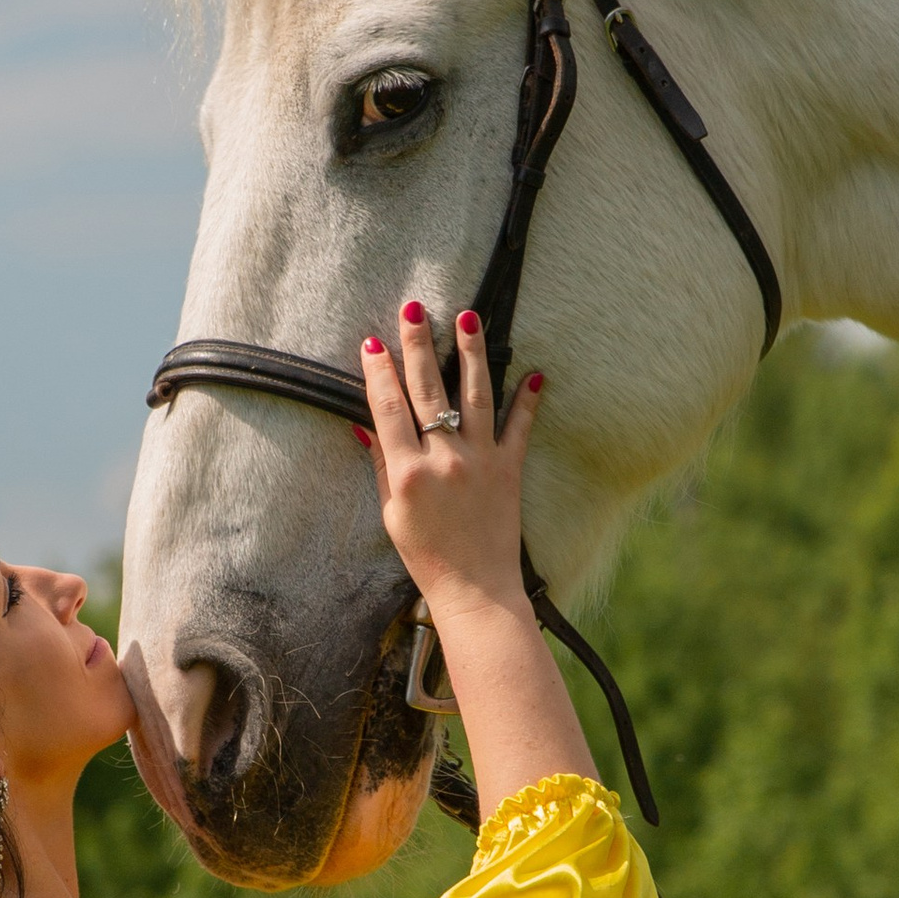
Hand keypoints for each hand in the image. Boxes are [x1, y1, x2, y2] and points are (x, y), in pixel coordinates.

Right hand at [358, 304, 540, 614]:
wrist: (475, 590)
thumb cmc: (426, 557)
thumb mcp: (391, 514)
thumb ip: (382, 465)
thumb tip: (364, 424)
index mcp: (408, 473)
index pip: (389, 408)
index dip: (379, 372)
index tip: (373, 342)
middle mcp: (444, 460)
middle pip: (428, 390)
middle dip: (418, 345)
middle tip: (415, 308)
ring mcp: (480, 462)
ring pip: (474, 396)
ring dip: (471, 354)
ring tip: (469, 318)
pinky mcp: (509, 470)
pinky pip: (519, 428)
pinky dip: (527, 401)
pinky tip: (534, 374)